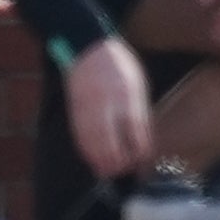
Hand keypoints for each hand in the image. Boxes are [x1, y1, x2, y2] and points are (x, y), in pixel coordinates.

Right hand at [64, 36, 156, 176]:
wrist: (88, 50)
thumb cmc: (118, 66)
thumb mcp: (138, 85)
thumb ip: (139, 114)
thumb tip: (144, 142)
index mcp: (127, 98)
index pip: (136, 135)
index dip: (140, 152)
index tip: (143, 159)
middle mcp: (106, 107)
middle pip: (112, 147)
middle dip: (121, 163)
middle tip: (128, 167)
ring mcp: (88, 112)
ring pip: (95, 149)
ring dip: (104, 163)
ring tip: (113, 169)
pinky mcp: (75, 115)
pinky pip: (81, 141)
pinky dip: (89, 154)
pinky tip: (96, 159)